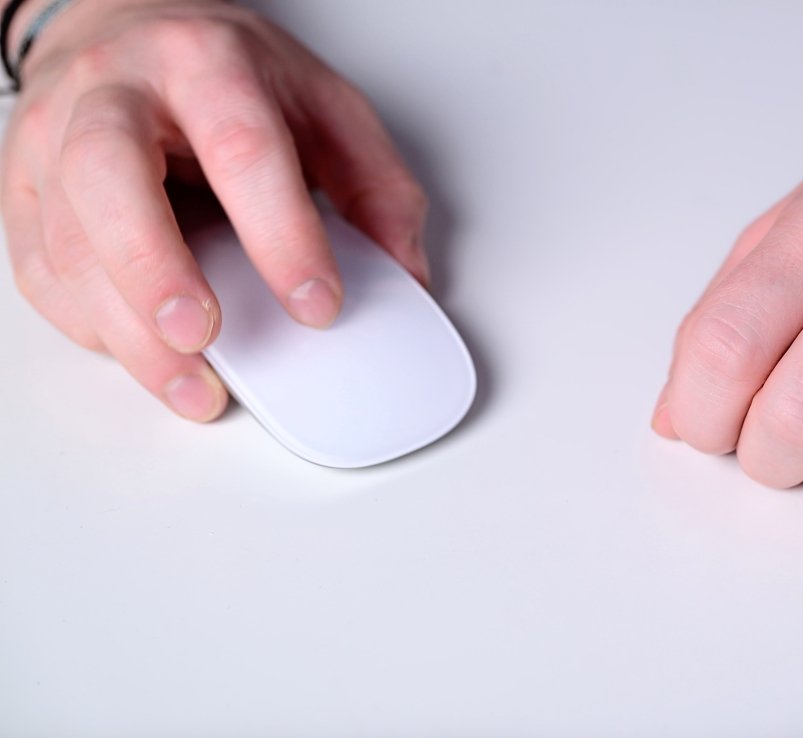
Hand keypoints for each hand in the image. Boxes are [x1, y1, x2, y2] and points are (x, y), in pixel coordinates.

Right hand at [1, 0, 427, 420]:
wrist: (126, 27)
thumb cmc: (226, 72)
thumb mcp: (324, 106)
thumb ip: (375, 187)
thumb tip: (404, 275)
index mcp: (206, 63)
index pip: (243, 148)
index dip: (282, 235)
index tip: (318, 305)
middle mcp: (115, 93)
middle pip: (110, 177)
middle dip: (156, 269)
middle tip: (205, 336)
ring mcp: (51, 139)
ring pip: (66, 240)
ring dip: (127, 330)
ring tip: (191, 383)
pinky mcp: (21, 189)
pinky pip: (40, 271)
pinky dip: (90, 327)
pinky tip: (141, 353)